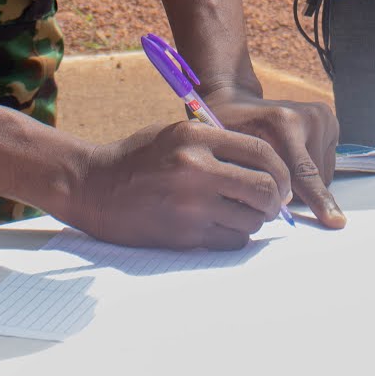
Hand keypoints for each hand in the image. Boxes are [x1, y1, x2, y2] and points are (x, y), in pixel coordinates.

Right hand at [68, 119, 289, 249]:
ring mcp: (190, 205)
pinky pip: (231, 240)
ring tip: (243, 214)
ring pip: (252, 219)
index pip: (261, 152)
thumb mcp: (176, 134)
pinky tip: (224, 227)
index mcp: (196, 137)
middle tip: (272, 204)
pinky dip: (236, 236)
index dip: (280, 170)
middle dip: (276, 200)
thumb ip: (218, 144)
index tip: (282, 182)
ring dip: (255, 220)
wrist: (93, 186)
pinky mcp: (183, 235)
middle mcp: (196, 168)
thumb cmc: (138, 158)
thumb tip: (268, 169)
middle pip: (264, 188)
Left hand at [207, 84, 345, 227]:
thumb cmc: (227, 131)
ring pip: (324, 176)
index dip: (318, 200)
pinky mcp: (330, 122)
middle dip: (296, 192)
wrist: (237, 101)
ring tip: (279, 164)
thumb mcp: (228, 154)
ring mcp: (323, 117)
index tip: (336, 223)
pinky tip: (290, 156)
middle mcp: (309, 116)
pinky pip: (326, 164)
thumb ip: (251, 179)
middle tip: (269, 181)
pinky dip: (310, 169)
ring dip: (303, 182)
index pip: (304, 173)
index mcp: (283, 123)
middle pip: (316, 180)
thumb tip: (277, 205)